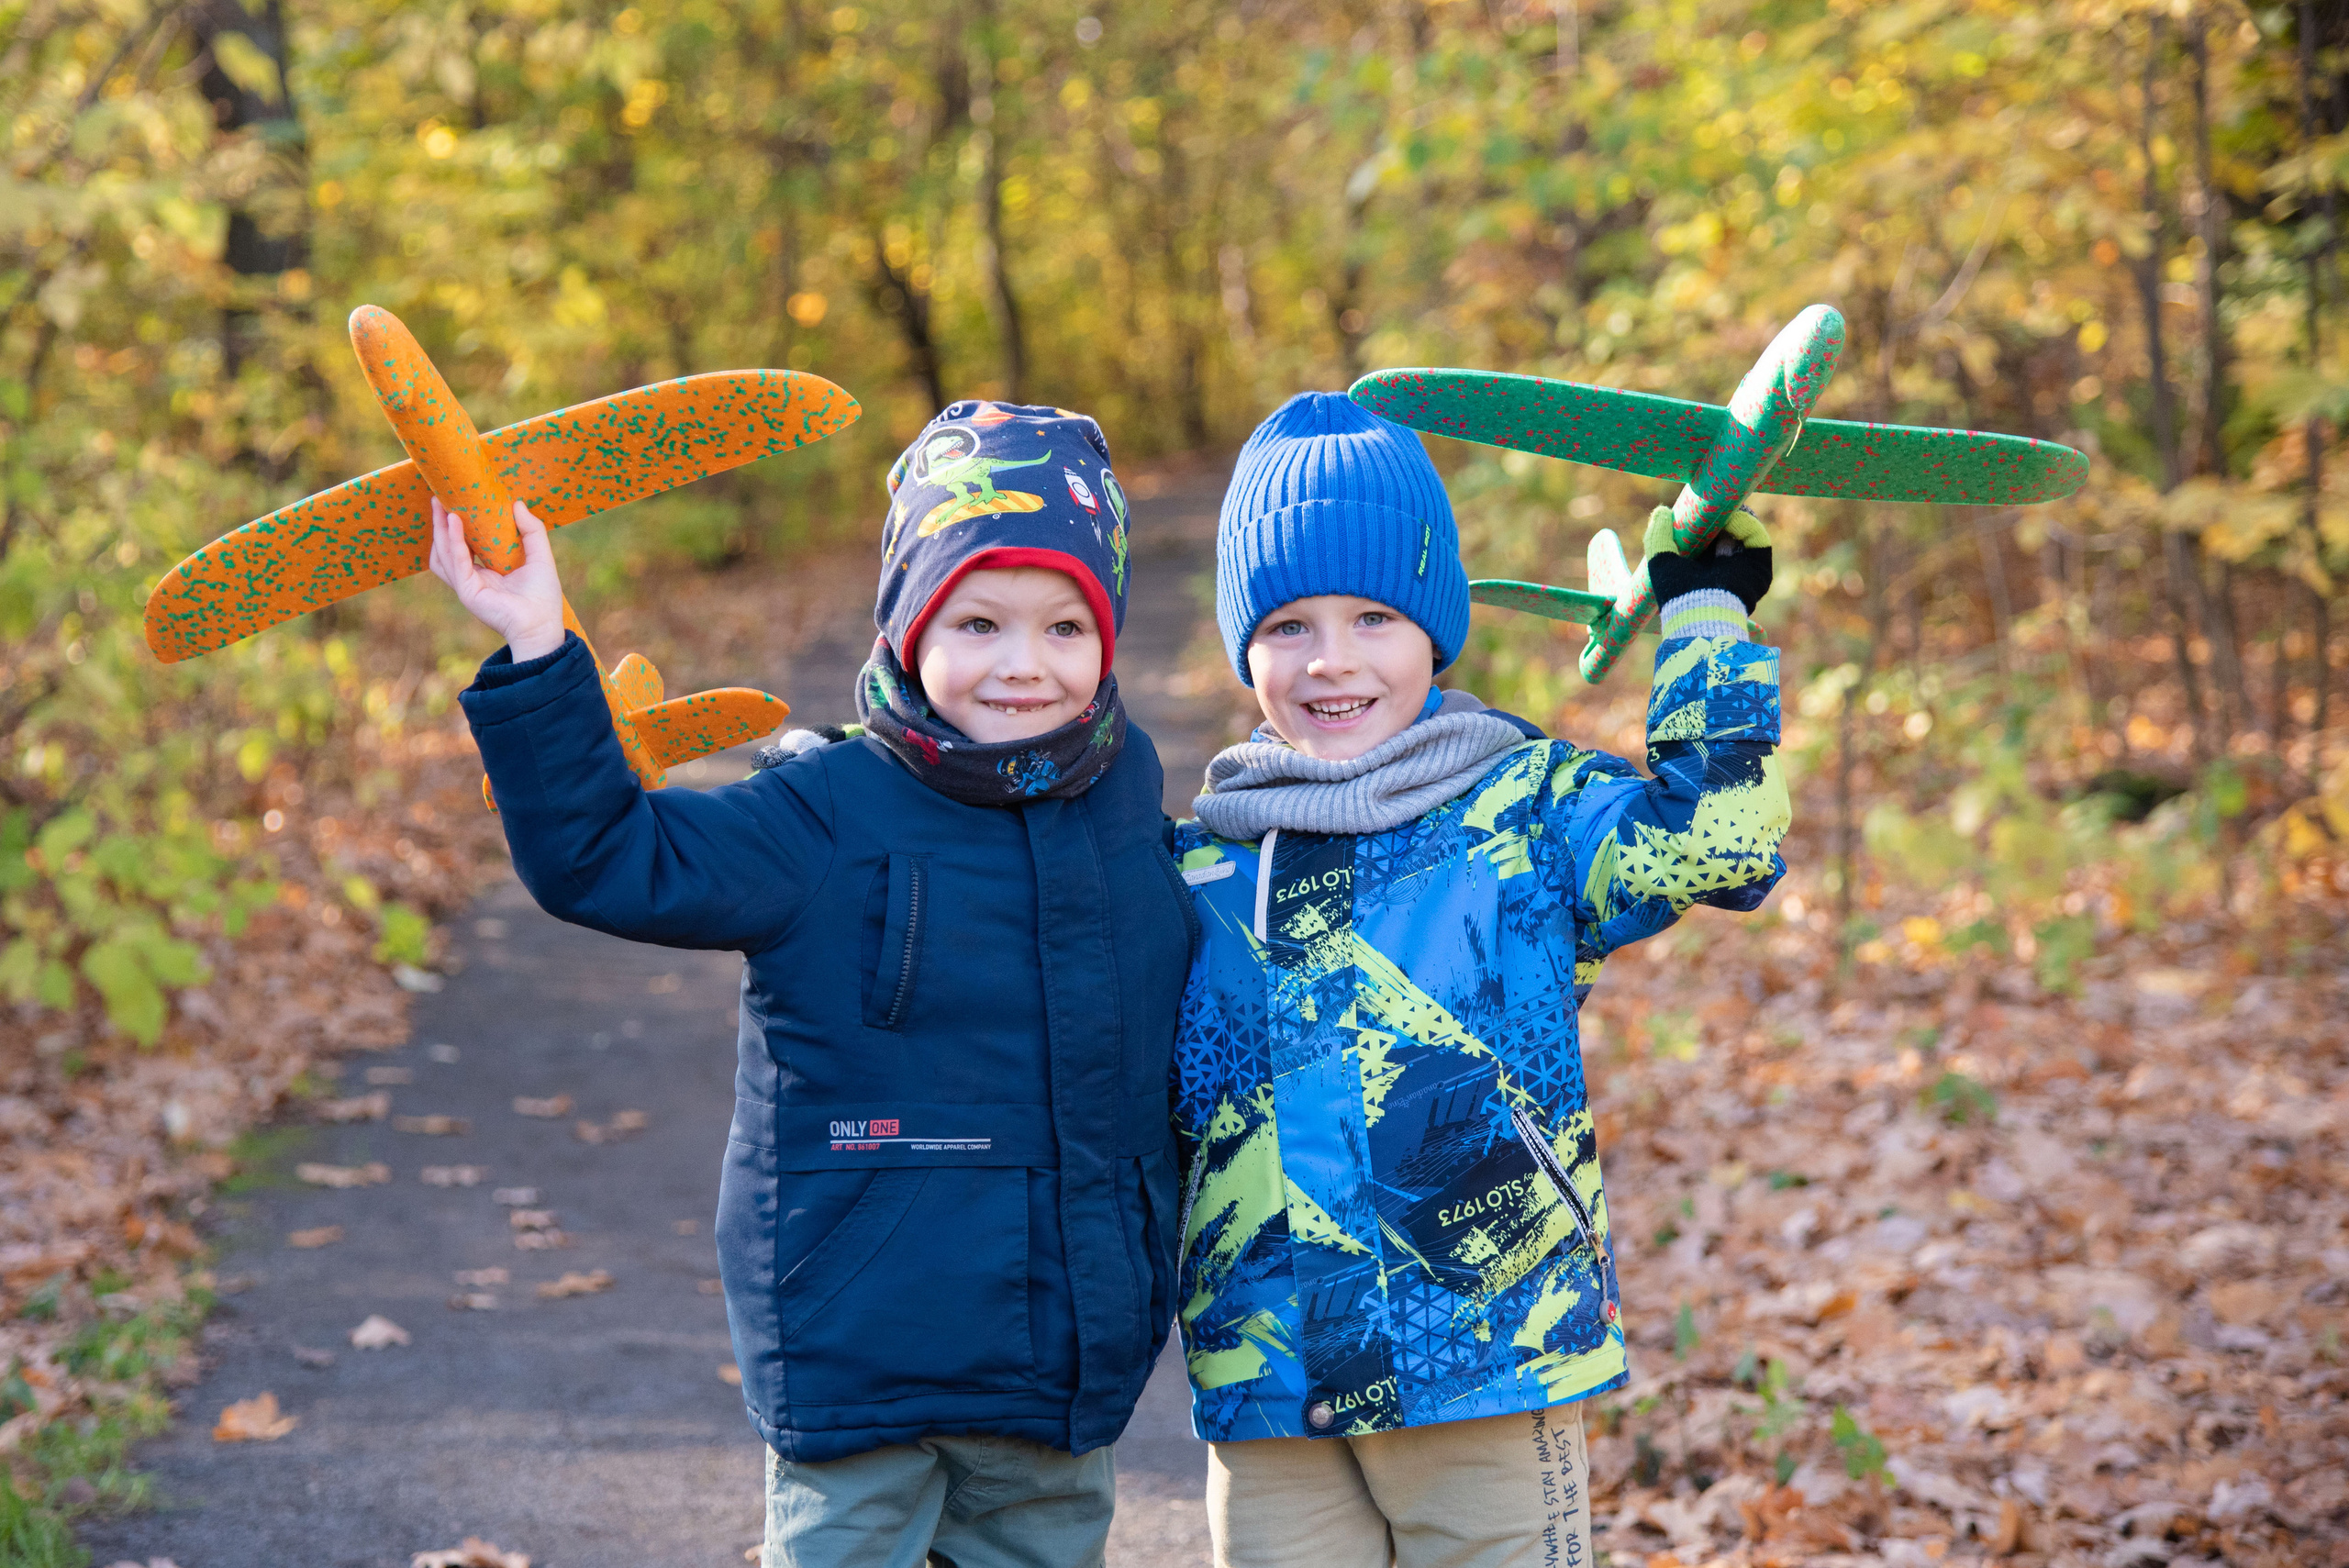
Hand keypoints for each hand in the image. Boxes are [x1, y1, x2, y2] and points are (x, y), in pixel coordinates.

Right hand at [428, 498, 566, 660]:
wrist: (542, 625)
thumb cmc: (542, 596)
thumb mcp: (540, 555)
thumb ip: (531, 530)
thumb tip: (517, 503)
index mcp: (486, 571)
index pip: (464, 545)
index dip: (457, 525)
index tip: (456, 501)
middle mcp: (473, 577)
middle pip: (447, 547)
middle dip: (441, 523)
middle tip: (438, 498)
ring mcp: (467, 585)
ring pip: (444, 554)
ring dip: (440, 530)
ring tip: (440, 505)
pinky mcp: (468, 591)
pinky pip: (456, 562)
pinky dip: (453, 541)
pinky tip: (454, 522)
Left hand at [1642, 505, 1772, 613]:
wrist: (1700, 613)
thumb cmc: (1678, 594)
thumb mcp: (1661, 562)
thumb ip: (1658, 536)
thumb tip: (1661, 511)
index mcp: (1703, 572)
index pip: (1708, 541)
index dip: (1705, 522)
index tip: (1696, 508)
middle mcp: (1726, 571)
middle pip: (1729, 534)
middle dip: (1722, 516)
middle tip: (1711, 501)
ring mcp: (1745, 570)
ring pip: (1745, 533)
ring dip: (1735, 515)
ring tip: (1722, 504)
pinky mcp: (1760, 567)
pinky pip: (1757, 538)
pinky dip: (1746, 523)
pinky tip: (1732, 516)